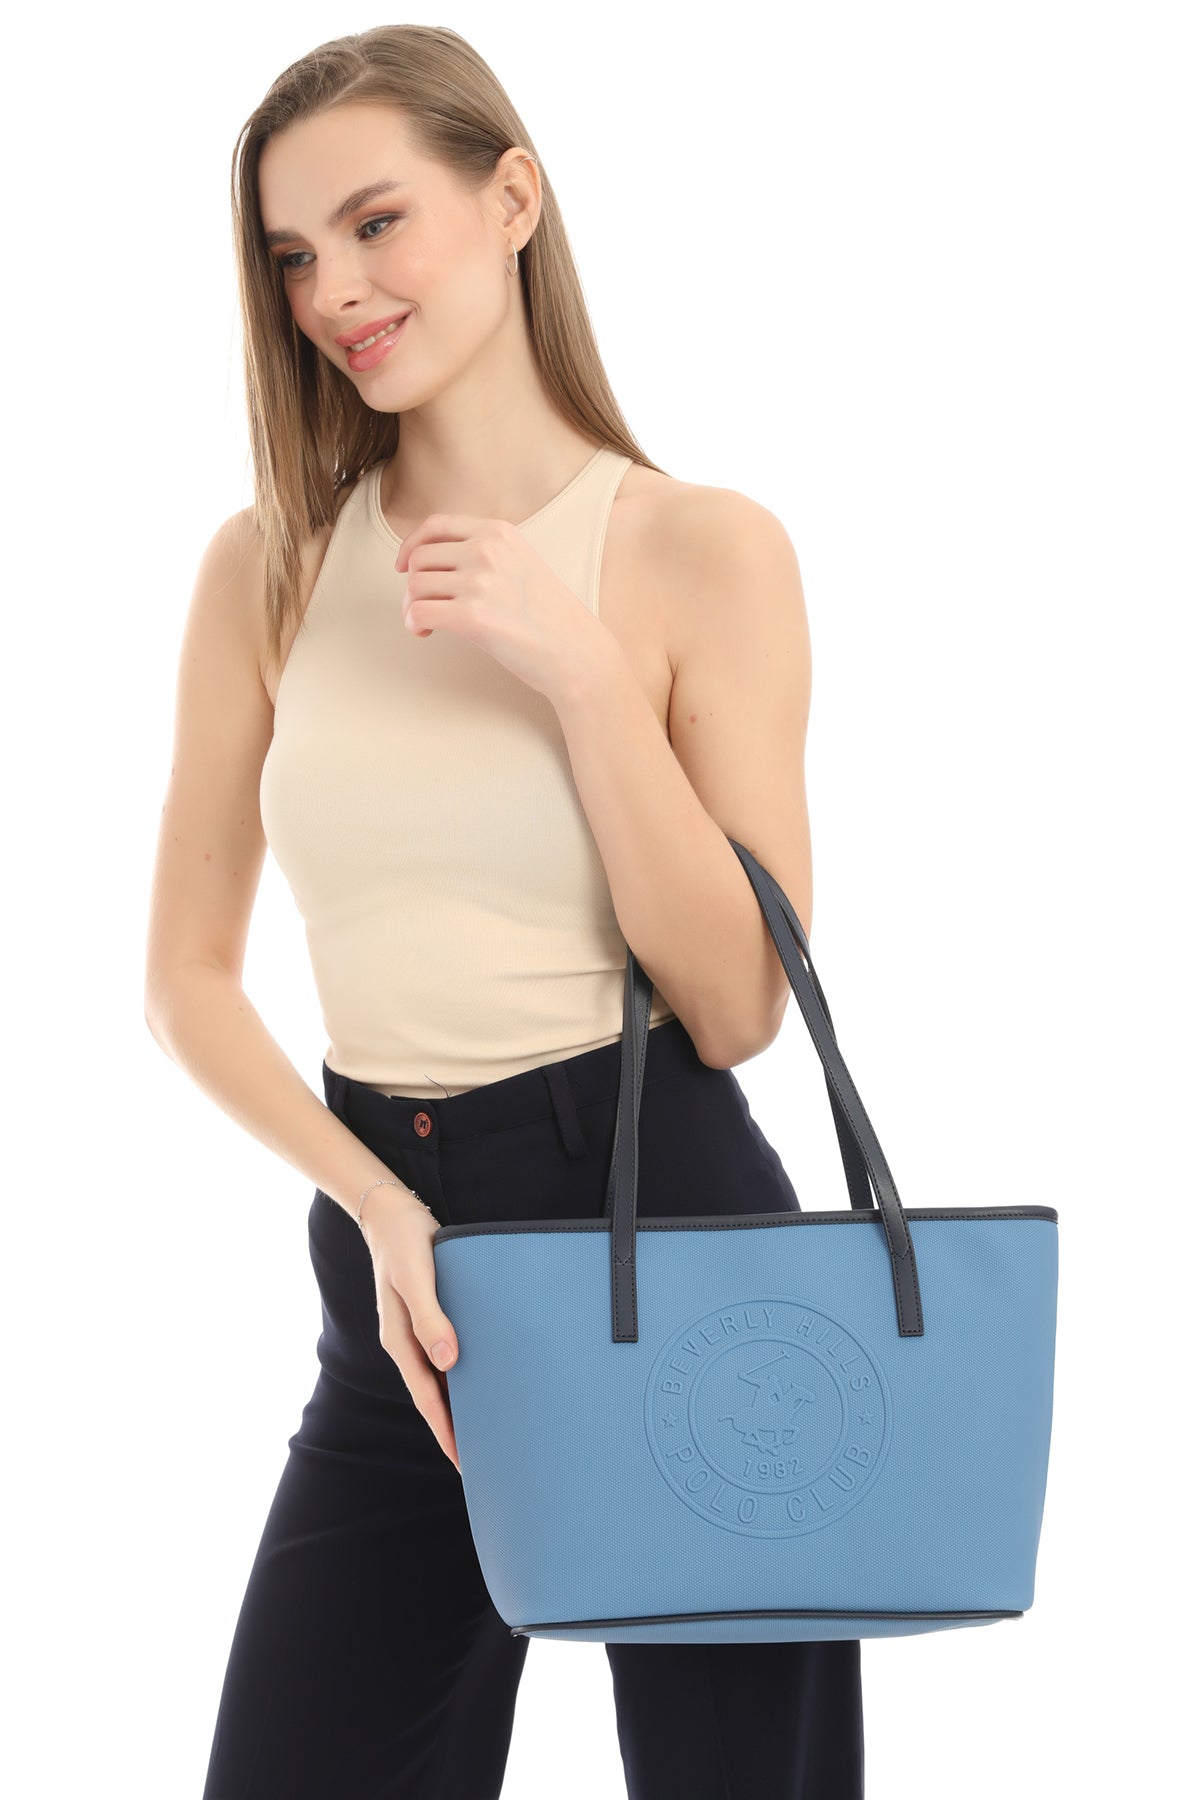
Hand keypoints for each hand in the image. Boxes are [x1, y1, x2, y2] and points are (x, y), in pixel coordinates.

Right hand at [360, 1185, 460, 1473]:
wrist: (391, 1212)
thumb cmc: (404, 1242)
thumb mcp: (415, 1277)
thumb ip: (430, 1317)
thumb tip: (449, 1360)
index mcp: (401, 1341)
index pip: (428, 1399)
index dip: (446, 1432)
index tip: (465, 1462)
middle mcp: (408, 1343)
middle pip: (434, 1397)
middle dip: (454, 1428)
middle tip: (484, 1458)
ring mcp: (417, 1330)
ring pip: (441, 1378)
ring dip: (460, 1403)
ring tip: (488, 1426)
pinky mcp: (430, 1315)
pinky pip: (447, 1355)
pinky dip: (462, 1373)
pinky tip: (482, 1377)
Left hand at [395, 513, 602, 704]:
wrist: (577, 652)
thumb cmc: (551, 617)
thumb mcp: (523, 562)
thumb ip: (486, 553)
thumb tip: (436, 560)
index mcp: (499, 533)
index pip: (436, 526)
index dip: (411, 545)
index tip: (404, 565)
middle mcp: (487, 550)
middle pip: (420, 558)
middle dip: (413, 585)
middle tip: (422, 607)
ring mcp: (480, 582)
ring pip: (415, 586)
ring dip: (412, 608)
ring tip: (427, 625)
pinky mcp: (473, 616)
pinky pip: (418, 612)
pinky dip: (414, 624)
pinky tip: (426, 633)